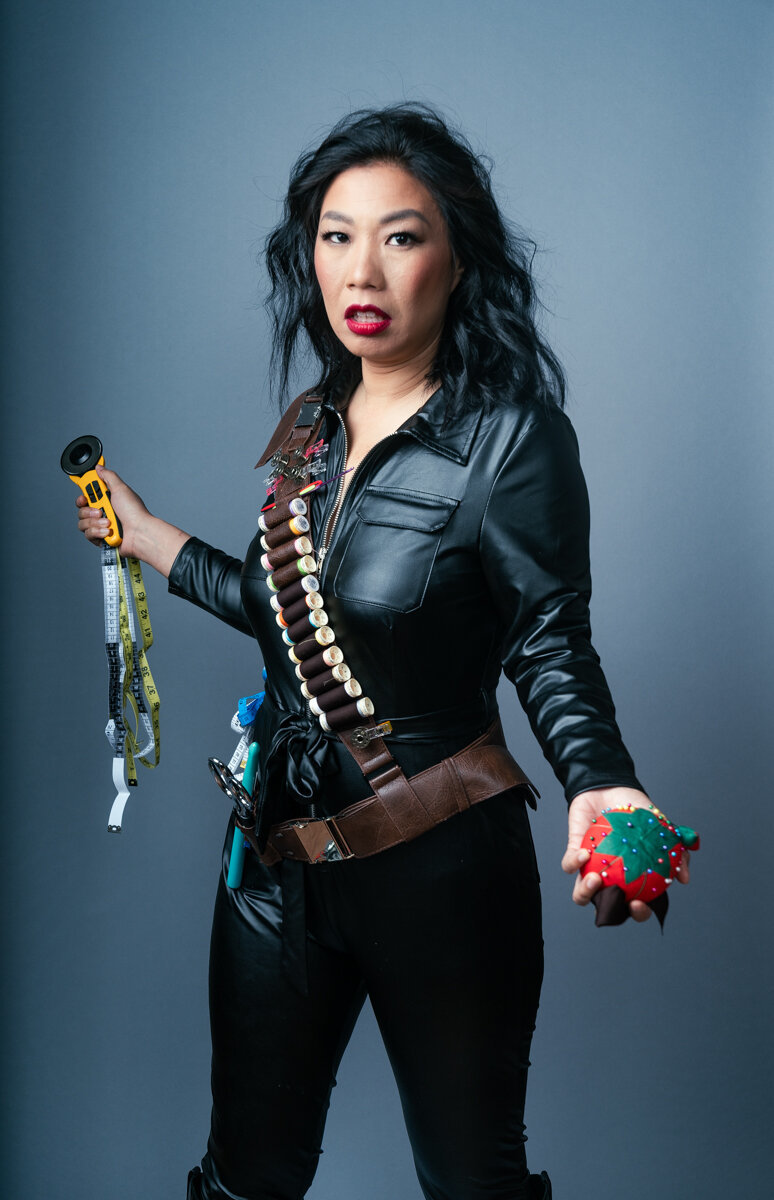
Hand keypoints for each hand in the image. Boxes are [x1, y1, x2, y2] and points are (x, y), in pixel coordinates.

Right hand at [75, 465, 150, 559]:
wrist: (139, 533)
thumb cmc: (134, 512)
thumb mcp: (120, 488)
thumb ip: (108, 476)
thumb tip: (99, 468)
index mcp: (107, 500)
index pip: (87, 496)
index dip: (83, 496)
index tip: (83, 497)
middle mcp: (103, 513)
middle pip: (82, 510)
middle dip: (88, 510)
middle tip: (99, 510)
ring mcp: (101, 526)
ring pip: (82, 523)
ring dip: (95, 522)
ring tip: (108, 522)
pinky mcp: (100, 538)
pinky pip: (88, 534)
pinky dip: (98, 532)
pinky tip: (108, 532)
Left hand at [561, 787, 690, 921]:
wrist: (611, 785)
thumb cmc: (636, 809)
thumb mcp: (663, 828)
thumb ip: (678, 852)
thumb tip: (684, 879)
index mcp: (634, 878)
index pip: (637, 905)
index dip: (639, 913)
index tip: (639, 904)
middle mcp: (611, 878)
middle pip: (608, 907)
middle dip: (609, 910)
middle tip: (614, 896)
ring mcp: (591, 867)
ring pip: (582, 893)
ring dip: (585, 892)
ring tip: (595, 878)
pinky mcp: (573, 853)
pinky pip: (569, 865)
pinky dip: (573, 863)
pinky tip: (584, 853)